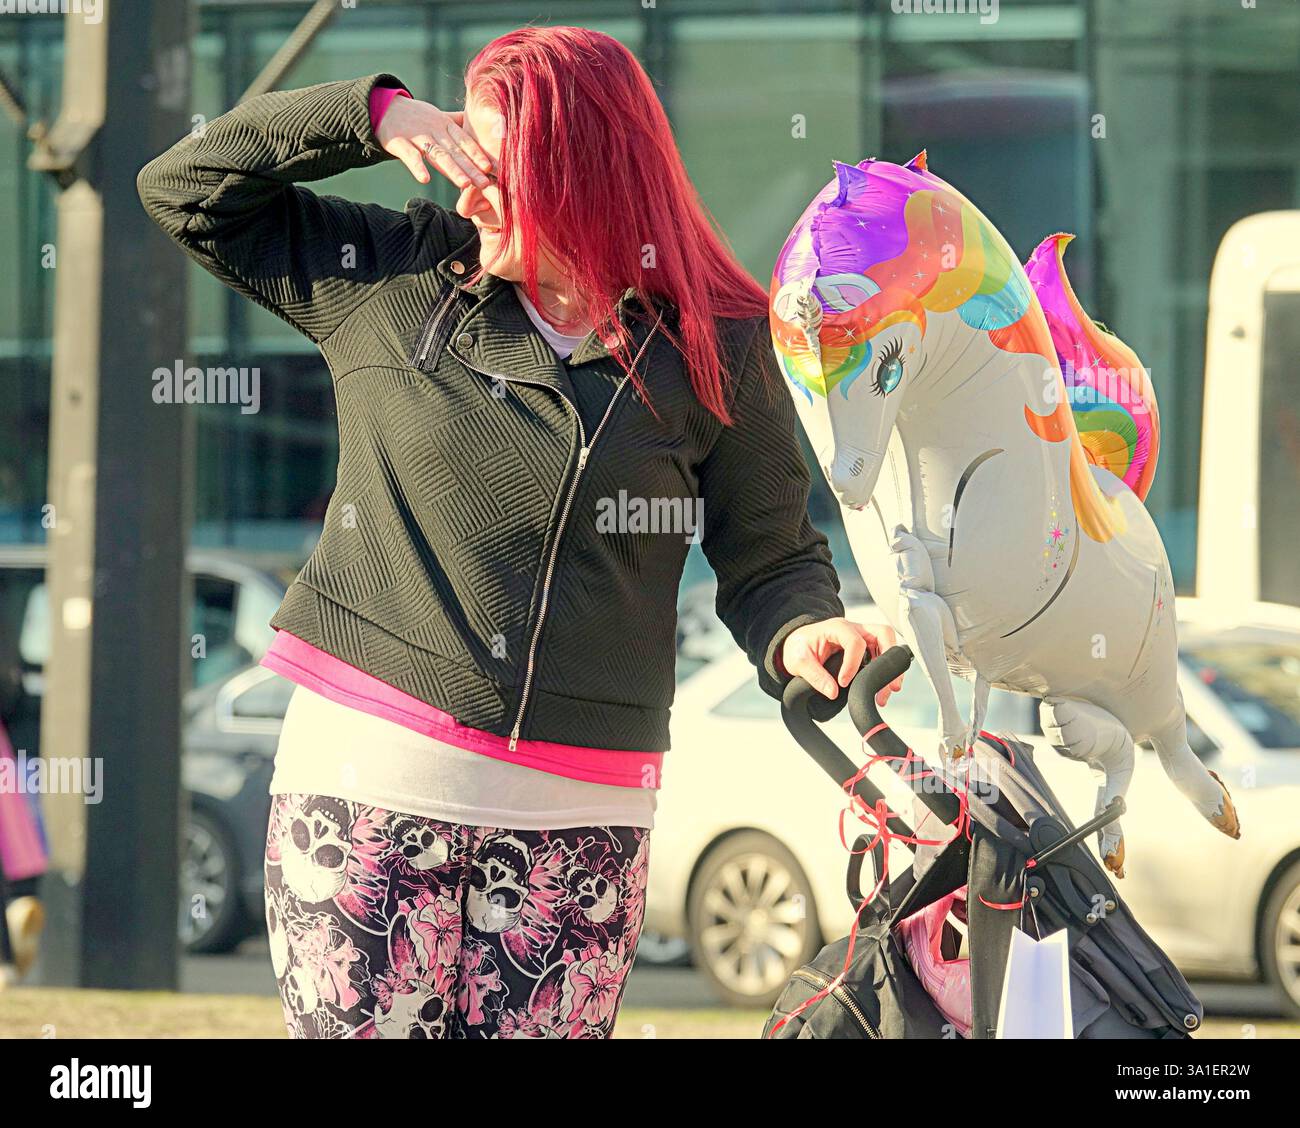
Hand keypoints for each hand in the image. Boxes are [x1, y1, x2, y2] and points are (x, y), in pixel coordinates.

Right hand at [376, 97, 494, 189]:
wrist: (383, 107)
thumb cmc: (416, 117)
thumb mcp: (439, 117)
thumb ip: (458, 124)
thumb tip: (484, 126)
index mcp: (445, 126)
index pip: (465, 142)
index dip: (479, 155)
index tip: (494, 169)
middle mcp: (434, 130)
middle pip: (456, 151)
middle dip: (472, 168)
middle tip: (486, 184)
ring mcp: (417, 136)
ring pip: (437, 154)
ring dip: (452, 169)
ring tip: (465, 184)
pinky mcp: (399, 142)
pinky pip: (410, 155)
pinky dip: (417, 166)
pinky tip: (425, 179)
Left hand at [780, 619, 903, 705]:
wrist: (798, 646)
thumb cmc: (798, 648)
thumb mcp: (798, 661)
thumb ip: (814, 676)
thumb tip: (833, 692)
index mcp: (836, 627)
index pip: (855, 642)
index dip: (852, 664)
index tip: (843, 682)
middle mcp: (854, 629)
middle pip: (883, 633)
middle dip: (889, 659)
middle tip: (890, 685)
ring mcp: (862, 637)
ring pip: (888, 645)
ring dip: (891, 669)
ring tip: (886, 693)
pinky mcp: (866, 649)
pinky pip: (882, 657)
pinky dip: (884, 672)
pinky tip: (880, 690)